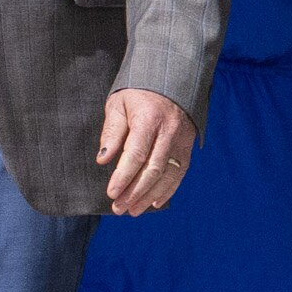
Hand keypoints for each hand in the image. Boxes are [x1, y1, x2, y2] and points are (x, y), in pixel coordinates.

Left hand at [98, 88, 196, 216]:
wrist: (170, 80)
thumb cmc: (138, 93)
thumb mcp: (118, 104)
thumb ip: (112, 132)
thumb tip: (103, 160)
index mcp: (149, 119)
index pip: (136, 154)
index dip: (123, 176)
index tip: (111, 193)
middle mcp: (168, 132)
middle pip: (152, 169)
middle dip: (134, 192)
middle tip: (118, 208)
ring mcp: (181, 140)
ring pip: (167, 175)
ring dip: (149, 196)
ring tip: (132, 210)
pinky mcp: (188, 147)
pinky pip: (179, 173)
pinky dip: (168, 190)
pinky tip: (154, 203)